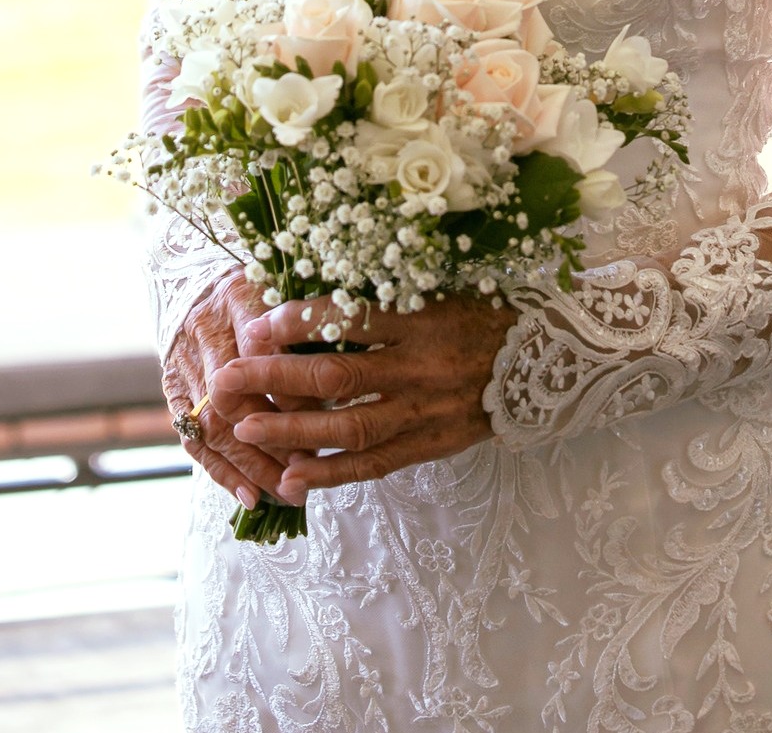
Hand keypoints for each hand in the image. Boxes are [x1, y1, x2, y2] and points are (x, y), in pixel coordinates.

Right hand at [163, 271, 309, 508]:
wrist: (192, 276)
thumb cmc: (257, 283)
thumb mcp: (285, 287)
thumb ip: (307, 323)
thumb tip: (341, 384)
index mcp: (239, 295)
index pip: (264, 352)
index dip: (293, 389)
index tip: (328, 415)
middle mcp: (205, 329)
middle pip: (233, 396)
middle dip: (272, 438)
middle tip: (308, 467)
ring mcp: (183, 362)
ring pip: (212, 425)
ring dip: (251, 465)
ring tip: (286, 493)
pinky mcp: (172, 387)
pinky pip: (192, 437)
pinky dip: (222, 471)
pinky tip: (250, 497)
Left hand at [209, 294, 516, 499]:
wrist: (545, 363)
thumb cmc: (481, 315)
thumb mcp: (439, 291)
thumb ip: (385, 299)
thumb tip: (314, 301)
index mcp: (422, 317)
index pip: (351, 316)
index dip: (300, 320)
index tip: (258, 322)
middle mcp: (421, 365)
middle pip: (337, 373)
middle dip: (275, 376)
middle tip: (227, 379)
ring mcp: (425, 410)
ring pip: (349, 426)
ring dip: (292, 430)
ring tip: (245, 428)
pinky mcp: (430, 445)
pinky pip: (374, 464)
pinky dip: (332, 474)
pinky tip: (293, 480)